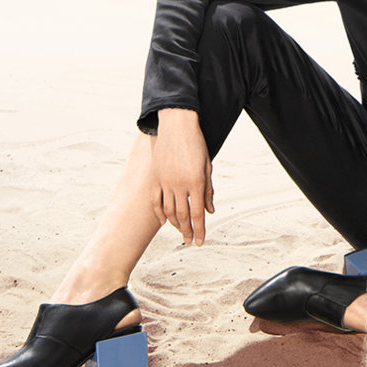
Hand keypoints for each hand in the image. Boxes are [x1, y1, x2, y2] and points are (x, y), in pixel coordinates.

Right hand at [151, 109, 214, 245]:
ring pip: (168, 210)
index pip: (198, 213)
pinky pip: (155, 201)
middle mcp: (179, 184)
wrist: (177, 125)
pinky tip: (164, 222)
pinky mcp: (155, 178)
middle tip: (190, 241)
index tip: (200, 241)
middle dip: (187, 231)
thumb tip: (210, 211)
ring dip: (175, 224)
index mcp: (196, 181)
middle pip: (182, 215)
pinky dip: (159, 213)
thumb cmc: (196, 144)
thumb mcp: (207, 165)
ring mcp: (165, 181)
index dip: (199, 229)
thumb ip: (208, 190)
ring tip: (181, 232)